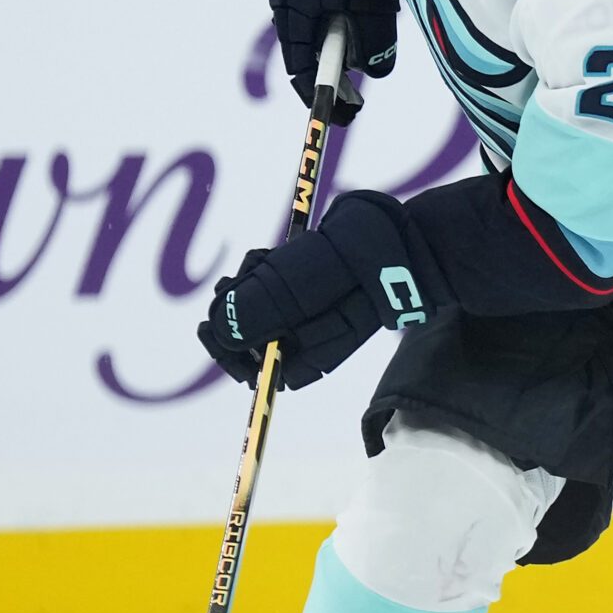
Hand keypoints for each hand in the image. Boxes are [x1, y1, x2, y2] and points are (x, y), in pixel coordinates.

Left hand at [198, 192, 441, 389]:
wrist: (403, 241)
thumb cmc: (361, 270)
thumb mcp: (302, 290)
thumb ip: (258, 312)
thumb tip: (219, 328)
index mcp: (310, 359)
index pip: (254, 370)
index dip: (226, 350)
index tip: (208, 323)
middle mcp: (306, 343)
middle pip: (249, 337)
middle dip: (234, 306)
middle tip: (239, 276)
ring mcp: (308, 317)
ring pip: (256, 309)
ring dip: (247, 282)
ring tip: (261, 258)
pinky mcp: (309, 293)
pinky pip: (271, 290)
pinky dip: (261, 271)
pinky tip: (269, 255)